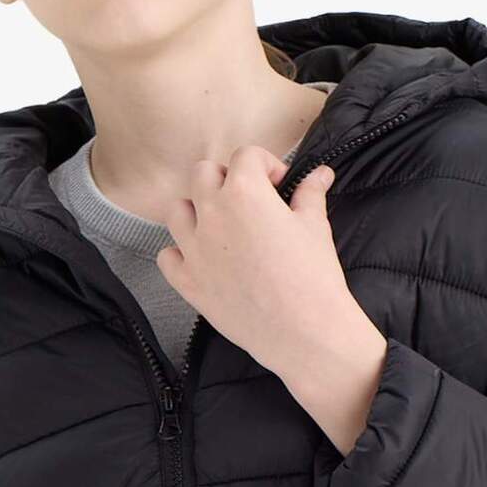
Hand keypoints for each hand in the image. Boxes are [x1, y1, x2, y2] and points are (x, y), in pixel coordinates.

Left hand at [154, 146, 364, 381]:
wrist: (304, 331)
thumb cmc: (313, 277)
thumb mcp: (315, 226)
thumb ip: (310, 193)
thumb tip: (320, 173)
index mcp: (245, 192)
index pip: (246, 156)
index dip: (266, 165)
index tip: (279, 184)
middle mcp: (212, 213)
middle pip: (203, 173)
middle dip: (226, 179)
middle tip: (248, 200)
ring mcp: (194, 248)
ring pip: (178, 210)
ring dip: (197, 211)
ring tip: (221, 226)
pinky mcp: (187, 281)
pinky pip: (166, 255)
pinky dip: (180, 253)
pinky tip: (203, 258)